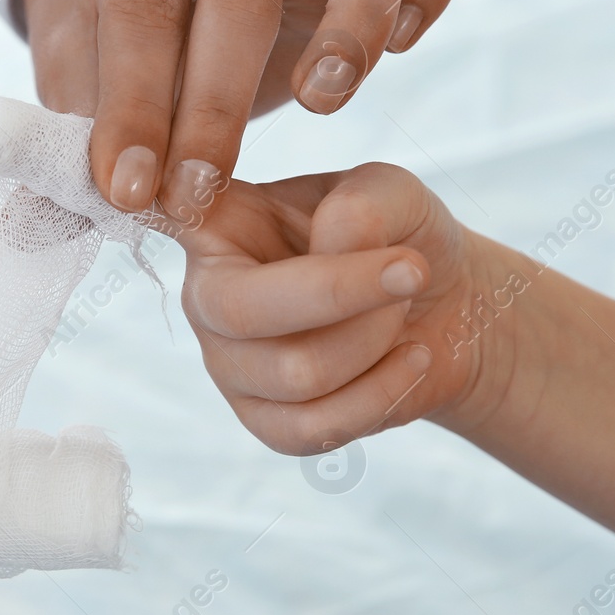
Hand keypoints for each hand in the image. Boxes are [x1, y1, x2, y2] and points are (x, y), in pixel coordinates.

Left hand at [21, 0, 458, 214]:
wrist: (158, 1)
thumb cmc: (115, 42)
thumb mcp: (76, 71)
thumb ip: (84, 123)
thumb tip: (97, 196)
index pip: (141, 0)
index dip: (133, 104)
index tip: (130, 191)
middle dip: (215, 103)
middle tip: (196, 192)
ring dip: (348, 27)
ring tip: (321, 104)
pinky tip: (398, 51)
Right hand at [172, 162, 512, 454]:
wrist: (444, 311)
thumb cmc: (397, 238)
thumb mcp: (392, 194)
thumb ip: (361, 206)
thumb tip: (332, 247)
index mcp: (218, 226)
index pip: (172, 212)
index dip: (170, 203)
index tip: (185, 187)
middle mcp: (208, 296)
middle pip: (241, 309)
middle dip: (339, 293)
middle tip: (412, 269)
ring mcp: (230, 365)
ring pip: (297, 372)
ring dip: (376, 337)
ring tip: (403, 309)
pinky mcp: (266, 422)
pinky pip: (316, 427)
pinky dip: (383, 392)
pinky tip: (409, 358)